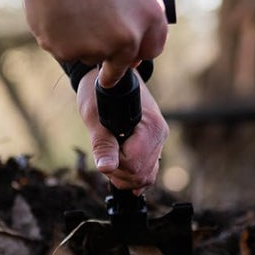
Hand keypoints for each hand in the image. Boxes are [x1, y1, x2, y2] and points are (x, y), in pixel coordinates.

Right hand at [21, 0, 167, 87]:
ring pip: (91, 57)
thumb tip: (136, 40)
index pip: (151, 50)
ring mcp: (98, 48)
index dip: (138, 52)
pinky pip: (65, 52)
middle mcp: (128, 38)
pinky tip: (57, 15)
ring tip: (73, 13)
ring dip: (84, 45)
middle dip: (111, 58)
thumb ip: (140, 13)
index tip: (128, 56)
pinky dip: (61, 39)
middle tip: (94, 40)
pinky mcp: (68, 52)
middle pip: (121, 63)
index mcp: (150, 17)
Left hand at [76, 68, 167, 190]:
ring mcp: (159, 140)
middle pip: (141, 173)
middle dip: (119, 173)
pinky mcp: (154, 143)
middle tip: (104, 156)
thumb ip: (102, 143)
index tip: (103, 149)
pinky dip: (133, 174)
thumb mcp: (94, 117)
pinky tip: (121, 169)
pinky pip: (149, 170)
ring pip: (146, 176)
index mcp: (149, 126)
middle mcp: (159, 134)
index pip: (133, 164)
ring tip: (110, 158)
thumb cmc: (97, 93)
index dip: (114, 163)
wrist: (107, 79)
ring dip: (124, 176)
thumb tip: (105, 167)